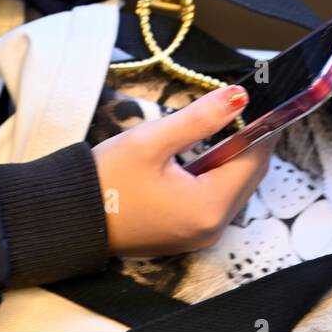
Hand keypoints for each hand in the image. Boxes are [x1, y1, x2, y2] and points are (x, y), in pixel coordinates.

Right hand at [91, 85, 278, 258]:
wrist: (70, 219)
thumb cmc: (108, 179)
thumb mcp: (152, 140)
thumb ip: (199, 118)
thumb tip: (239, 96)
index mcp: (208, 206)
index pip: (254, 161)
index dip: (260, 128)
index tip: (259, 98)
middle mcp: (211, 228)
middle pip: (247, 177)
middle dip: (247, 141)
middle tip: (237, 105)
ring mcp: (199, 235)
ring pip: (231, 188)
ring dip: (230, 157)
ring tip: (219, 123)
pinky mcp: (185, 235)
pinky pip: (213, 200)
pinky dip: (214, 174)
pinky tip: (200, 152)